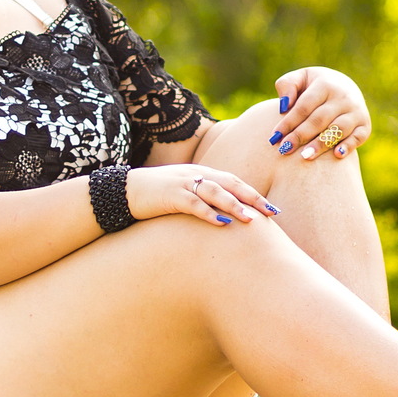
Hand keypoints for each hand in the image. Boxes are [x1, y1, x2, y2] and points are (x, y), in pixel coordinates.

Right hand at [124, 163, 278, 226]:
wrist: (125, 191)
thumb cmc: (158, 196)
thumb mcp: (184, 193)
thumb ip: (204, 199)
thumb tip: (225, 216)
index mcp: (202, 173)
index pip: (234, 181)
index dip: (254, 193)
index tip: (272, 208)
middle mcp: (196, 175)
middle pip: (231, 183)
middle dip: (253, 198)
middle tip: (272, 212)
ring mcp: (183, 183)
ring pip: (215, 192)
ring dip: (234, 205)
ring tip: (251, 219)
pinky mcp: (170, 195)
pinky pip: (193, 203)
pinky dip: (208, 213)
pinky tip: (221, 224)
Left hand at [268, 67, 371, 160]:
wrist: (345, 86)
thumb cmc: (314, 87)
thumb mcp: (301, 78)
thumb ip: (287, 85)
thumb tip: (283, 105)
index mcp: (326, 84)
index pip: (304, 106)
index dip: (288, 122)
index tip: (274, 137)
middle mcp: (344, 96)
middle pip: (319, 119)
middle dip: (300, 136)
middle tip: (285, 149)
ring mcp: (356, 111)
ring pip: (337, 130)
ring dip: (321, 144)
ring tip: (305, 156)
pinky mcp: (365, 125)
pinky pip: (358, 137)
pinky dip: (348, 146)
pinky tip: (336, 155)